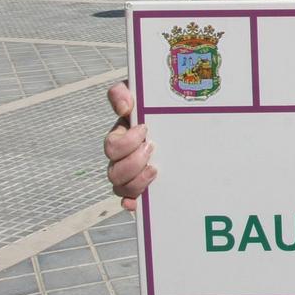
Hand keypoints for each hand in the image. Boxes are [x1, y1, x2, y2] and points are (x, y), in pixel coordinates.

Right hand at [104, 82, 156, 211]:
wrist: (182, 119)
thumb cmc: (161, 106)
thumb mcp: (143, 93)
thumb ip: (124, 92)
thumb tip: (123, 107)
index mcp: (123, 136)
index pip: (112, 145)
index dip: (126, 142)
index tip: (145, 128)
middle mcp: (124, 158)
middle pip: (114, 171)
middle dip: (133, 162)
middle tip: (152, 148)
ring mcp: (133, 174)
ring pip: (121, 188)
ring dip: (137, 181)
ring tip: (155, 169)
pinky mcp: (144, 187)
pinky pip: (131, 201)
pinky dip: (132, 203)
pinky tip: (139, 202)